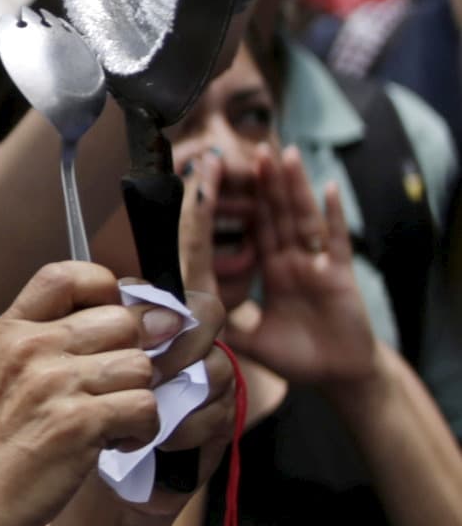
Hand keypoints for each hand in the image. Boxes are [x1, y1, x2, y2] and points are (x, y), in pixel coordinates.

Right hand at [0, 260, 182, 525]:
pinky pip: (146, 407)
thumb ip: (44, 343)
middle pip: (123, 321)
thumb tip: (121, 320)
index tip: (112, 326)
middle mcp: (30, 347)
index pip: (69, 274)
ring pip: (142, 366)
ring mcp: (54, 383)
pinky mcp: (79, 423)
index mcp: (8, 331)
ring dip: (140, 398)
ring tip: (114, 422)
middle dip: (135, 355)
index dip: (106, 291)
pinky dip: (142, 430)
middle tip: (118, 388)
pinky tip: (115, 444)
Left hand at [224, 144, 382, 397]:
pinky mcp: (338, 276)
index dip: (231, 206)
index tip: (211, 176)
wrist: (339, 377)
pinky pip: (336, 240)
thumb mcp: (249, 340)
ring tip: (283, 154)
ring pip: (301, 218)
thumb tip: (185, 318)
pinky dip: (333, 214)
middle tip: (250, 149)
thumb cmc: (297, 357)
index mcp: (268, 271)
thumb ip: (222, 325)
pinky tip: (330, 188)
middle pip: (273, 215)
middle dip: (263, 183)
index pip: (246, 230)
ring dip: (293, 187)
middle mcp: (290, 261)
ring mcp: (314, 265)